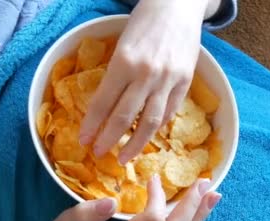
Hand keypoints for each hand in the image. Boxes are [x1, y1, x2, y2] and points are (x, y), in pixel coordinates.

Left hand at [80, 0, 213, 163]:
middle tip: (99, 154)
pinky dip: (157, 126)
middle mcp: (146, 74)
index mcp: (124, 62)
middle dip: (109, 140)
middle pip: (124, 118)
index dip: (92, 125)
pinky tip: (148, 135)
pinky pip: (170, 111)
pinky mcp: (185, 81)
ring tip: (125, 157)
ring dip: (136, 144)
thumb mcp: (122, 45)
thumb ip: (117, 75)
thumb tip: (108, 107)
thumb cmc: (144, 22)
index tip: (84, 141)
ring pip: (150, 122)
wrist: (178, 5)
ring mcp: (168, 80)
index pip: (103, 103)